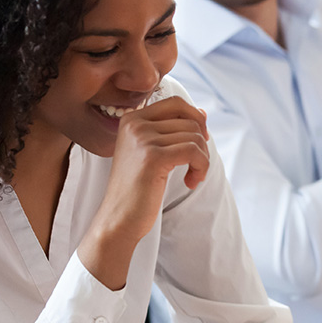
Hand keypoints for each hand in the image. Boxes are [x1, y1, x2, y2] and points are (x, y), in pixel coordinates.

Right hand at [78, 96, 209, 289]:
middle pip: (189, 120)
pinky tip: (192, 182)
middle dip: (202, 144)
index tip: (198, 143)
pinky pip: (193, 151)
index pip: (175, 103)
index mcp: (131, 119)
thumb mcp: (151, 153)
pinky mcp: (153, 157)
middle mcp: (134, 124)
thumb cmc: (137, 190)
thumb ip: (172, 131)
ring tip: (193, 177)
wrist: (118, 219)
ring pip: (194, 136)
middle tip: (197, 165)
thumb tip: (202, 113)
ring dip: (202, 159)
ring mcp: (142, 139)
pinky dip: (201, 167)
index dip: (195, 119)